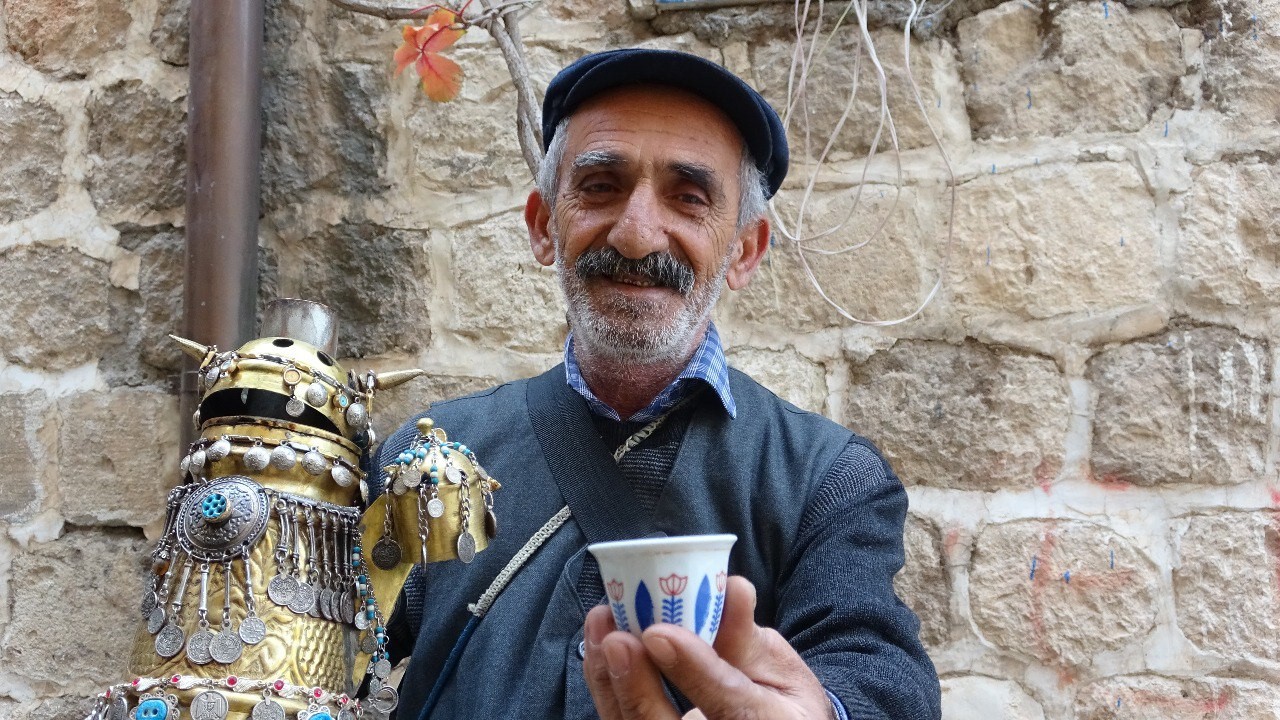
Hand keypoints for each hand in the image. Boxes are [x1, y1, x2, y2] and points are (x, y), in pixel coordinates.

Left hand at [583, 576, 835, 719]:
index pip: (728, 703)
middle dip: (636, 686)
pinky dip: (606, 684)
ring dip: (609, 679)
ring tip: (601, 626)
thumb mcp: (782, 671)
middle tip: (618, 639)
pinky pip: (622, 719)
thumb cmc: (779, 703)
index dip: (693, 669)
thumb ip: (749, 637)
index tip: (661, 634)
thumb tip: (732, 587)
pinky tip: (599, 645)